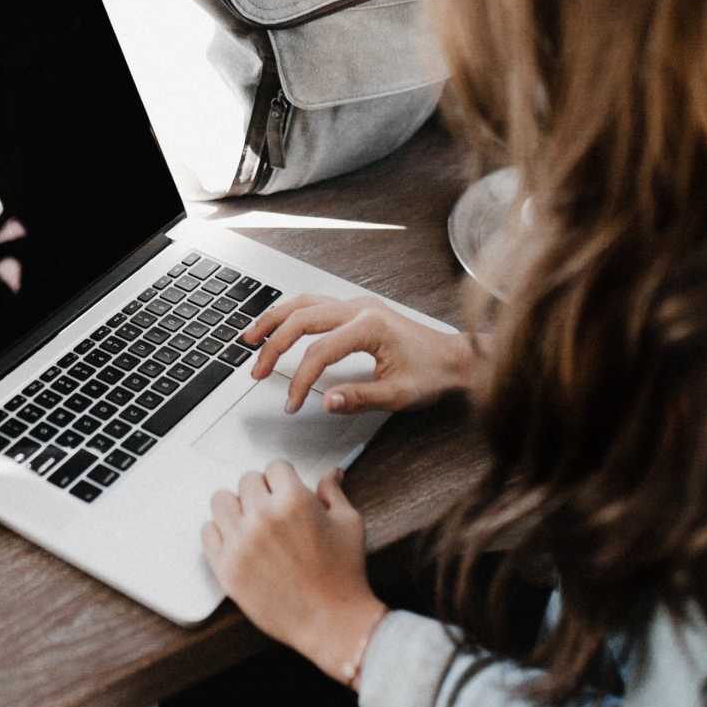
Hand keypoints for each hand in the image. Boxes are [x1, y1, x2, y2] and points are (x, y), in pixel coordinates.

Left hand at [202, 462, 387, 684]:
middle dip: (262, 491)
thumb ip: (333, 492)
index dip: (284, 478)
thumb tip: (331, 473)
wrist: (332, 622)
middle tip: (272, 509)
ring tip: (250, 521)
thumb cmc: (344, 575)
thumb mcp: (348, 524)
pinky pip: (207, 532)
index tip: (285, 489)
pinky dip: (220, 532)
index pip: (275, 467)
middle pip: (247, 481)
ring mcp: (240, 543)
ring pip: (221, 500)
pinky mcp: (226, 567)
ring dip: (236, 506)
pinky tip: (237, 540)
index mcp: (293, 501)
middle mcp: (262, 517)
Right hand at [242, 294, 475, 414]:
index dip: (300, 380)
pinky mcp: (356, 309)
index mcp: (370, 326)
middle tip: (257, 372)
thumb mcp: (399, 395)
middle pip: (301, 319)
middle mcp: (359, 308)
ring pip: (303, 303)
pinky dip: (290, 314)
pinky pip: (314, 303)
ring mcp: (357, 304)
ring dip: (274, 320)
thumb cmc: (433, 374)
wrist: (456, 358)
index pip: (319, 352)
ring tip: (250, 338)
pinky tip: (277, 326)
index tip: (292, 403)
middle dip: (273, 346)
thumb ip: (360, 398)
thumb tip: (326, 401)